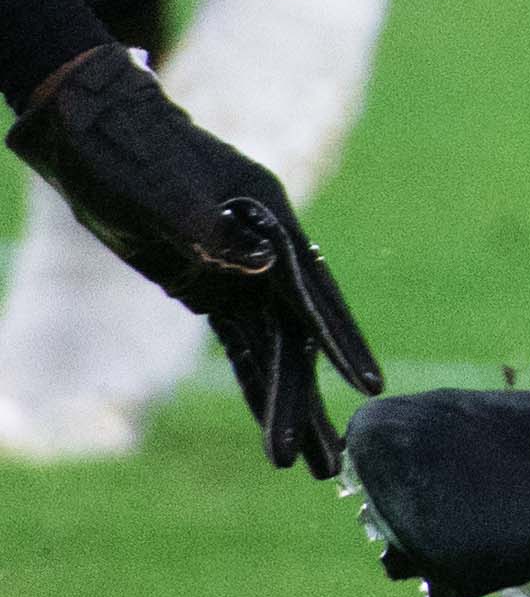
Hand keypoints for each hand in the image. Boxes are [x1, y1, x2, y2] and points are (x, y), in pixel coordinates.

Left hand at [7, 50, 381, 473]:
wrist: (91, 130)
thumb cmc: (125, 152)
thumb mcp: (161, 191)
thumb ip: (212, 230)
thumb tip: (265, 267)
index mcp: (270, 222)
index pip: (314, 295)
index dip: (345, 342)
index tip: (371, 388)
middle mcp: (266, 252)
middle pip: (298, 338)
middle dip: (310, 403)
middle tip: (324, 466)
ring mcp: (240, 270)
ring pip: (274, 351)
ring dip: (288, 405)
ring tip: (306, 466)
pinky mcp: (209, 285)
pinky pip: (241, 346)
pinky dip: (256, 384)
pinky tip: (272, 422)